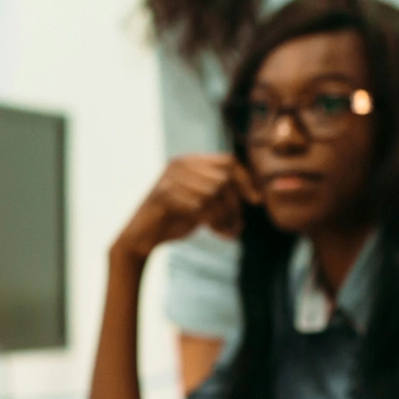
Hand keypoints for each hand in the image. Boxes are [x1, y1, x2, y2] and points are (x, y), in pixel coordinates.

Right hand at [115, 154, 259, 258]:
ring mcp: (170, 177)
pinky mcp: (164, 194)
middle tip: (235, 226)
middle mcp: (180, 164)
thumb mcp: (203, 201)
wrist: (142, 238)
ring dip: (225, 216)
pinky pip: (200, 205)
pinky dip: (212, 222)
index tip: (256, 201)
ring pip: (214, 193)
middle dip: (234, 205)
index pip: (228, 161)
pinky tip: (213, 232)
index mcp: (190, 161)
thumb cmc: (175, 219)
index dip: (246, 180)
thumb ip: (222, 191)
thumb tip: (256, 192)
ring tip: (224, 230)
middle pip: (223, 179)